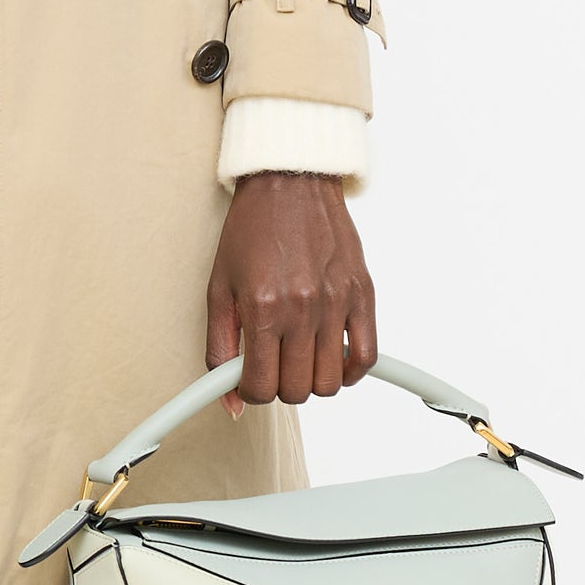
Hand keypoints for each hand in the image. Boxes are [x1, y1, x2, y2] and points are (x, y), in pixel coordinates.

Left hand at [206, 171, 376, 409]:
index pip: (261, 387)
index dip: (250, 392)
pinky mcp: (362, 294)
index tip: (248, 379)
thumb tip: (230, 403)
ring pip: (331, 382)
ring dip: (312, 380)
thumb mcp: (218, 289)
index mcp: (262, 308)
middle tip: (273, 363)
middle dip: (280, 386)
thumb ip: (219, 350)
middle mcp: (302, 308)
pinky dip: (350, 370)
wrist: (289, 182)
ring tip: (299, 357)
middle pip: (298, 390)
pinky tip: (333, 358)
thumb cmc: (250, 232)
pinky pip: (366, 356)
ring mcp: (336, 302)